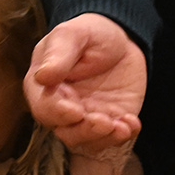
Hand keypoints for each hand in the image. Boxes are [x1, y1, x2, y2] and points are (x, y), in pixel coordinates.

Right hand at [25, 13, 145, 152]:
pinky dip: (123, 135)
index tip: (76, 111)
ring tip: (122, 126)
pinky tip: (132, 123)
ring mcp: (87, 118)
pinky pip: (113, 138)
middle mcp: (63, 108)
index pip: (44, 108)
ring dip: (105, 138)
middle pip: (66, 131)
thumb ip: (58, 55)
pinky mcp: (110, 122)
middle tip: (104, 121)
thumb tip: (42, 76)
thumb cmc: (89, 33)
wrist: (121, 40)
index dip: (58, 114)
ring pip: (88, 141)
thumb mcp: (73, 35)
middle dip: (85, 131)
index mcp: (44, 88)